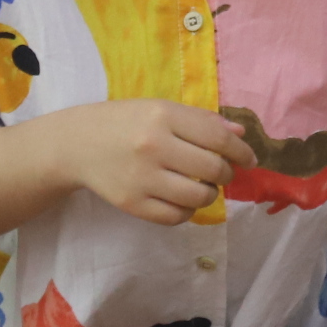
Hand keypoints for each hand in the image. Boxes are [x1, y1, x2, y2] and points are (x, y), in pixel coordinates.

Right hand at [57, 99, 253, 225]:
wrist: (77, 144)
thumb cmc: (126, 122)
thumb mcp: (162, 109)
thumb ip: (202, 121)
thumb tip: (240, 134)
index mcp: (163, 116)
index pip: (219, 139)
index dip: (242, 152)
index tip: (249, 159)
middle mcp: (153, 146)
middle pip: (213, 168)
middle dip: (227, 173)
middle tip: (222, 172)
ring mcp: (141, 178)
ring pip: (198, 196)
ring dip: (210, 194)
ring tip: (203, 186)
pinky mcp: (132, 204)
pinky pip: (176, 216)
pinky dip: (187, 211)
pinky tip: (183, 199)